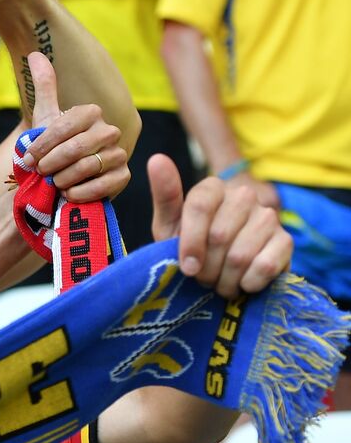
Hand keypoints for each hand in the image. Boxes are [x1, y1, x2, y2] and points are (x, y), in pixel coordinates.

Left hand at [20, 52, 128, 202]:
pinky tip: (69, 195)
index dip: (43, 146)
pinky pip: (101, 186)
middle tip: (41, 173)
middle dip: (52, 164)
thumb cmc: (50, 152)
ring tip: (55, 183)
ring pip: (87, 166)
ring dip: (63, 179)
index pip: (64, 126)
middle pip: (75, 148)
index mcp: (90, 113)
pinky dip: (79, 193)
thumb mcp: (44, 120)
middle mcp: (109, 130)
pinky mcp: (122, 177)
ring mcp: (118, 153)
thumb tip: (35, 53)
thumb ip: (44, 88)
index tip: (29, 160)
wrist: (59, 185)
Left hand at [149, 154, 290, 298]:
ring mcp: (268, 216)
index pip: (200, 204)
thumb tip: (157, 158)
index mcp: (213, 188)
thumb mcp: (169, 228)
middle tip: (203, 276)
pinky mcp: (286, 241)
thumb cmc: (190, 250)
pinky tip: (243, 282)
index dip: (191, 242)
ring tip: (220, 280)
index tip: (187, 267)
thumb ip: (166, 196)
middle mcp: (243, 196)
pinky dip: (247, 284)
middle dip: (206, 267)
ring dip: (224, 279)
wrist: (221, 277)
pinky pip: (263, 267)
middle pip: (219, 234)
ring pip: (240, 255)